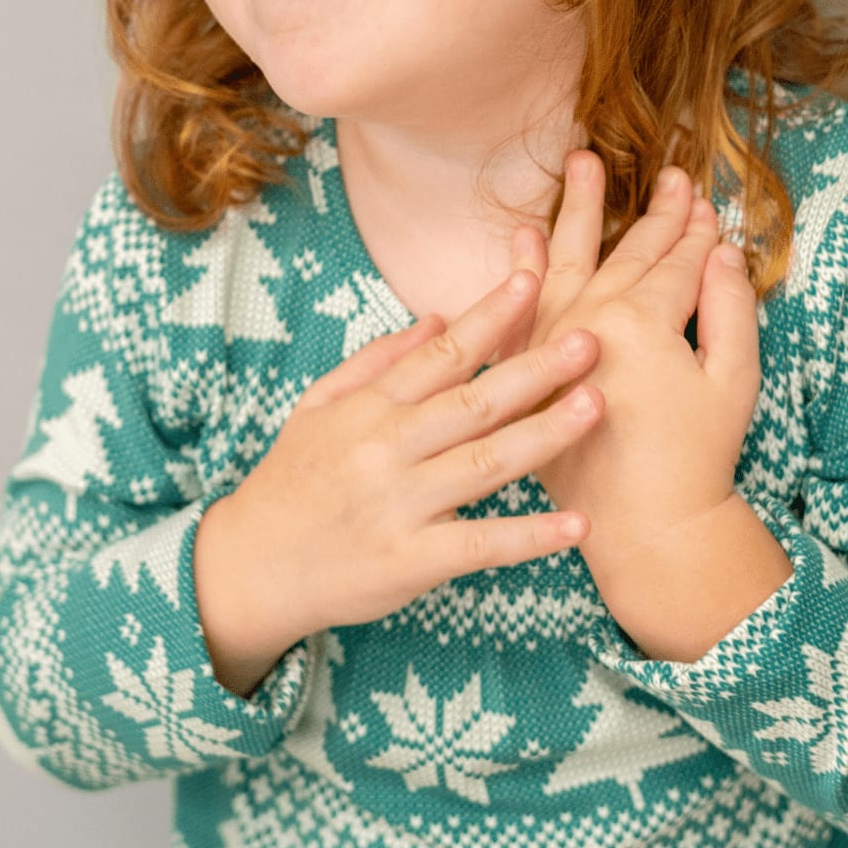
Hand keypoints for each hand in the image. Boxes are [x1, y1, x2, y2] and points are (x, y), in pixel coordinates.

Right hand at [194, 272, 602, 693]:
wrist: (251, 565)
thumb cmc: (292, 481)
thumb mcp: (318, 406)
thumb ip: (377, 361)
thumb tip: (439, 317)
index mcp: (370, 409)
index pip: (440, 355)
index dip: (491, 317)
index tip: (536, 282)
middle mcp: (387, 449)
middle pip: (472, 402)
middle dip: (534, 368)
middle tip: (593, 338)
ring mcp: (400, 506)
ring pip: (483, 465)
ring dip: (543, 435)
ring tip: (596, 405)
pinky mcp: (410, 562)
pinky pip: (479, 545)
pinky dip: (529, 537)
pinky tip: (577, 525)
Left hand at [509, 153, 789, 658]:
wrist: (640, 524)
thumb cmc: (695, 459)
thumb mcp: (733, 380)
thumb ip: (729, 307)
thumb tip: (720, 252)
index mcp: (640, 321)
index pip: (672, 261)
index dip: (693, 229)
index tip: (701, 198)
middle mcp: (585, 323)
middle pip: (622, 255)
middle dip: (651, 214)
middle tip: (666, 175)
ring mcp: (546, 346)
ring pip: (564, 266)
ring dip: (576, 215)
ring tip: (580, 166)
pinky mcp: (524, 376)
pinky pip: (516, 315)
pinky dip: (521, 276)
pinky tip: (524, 244)